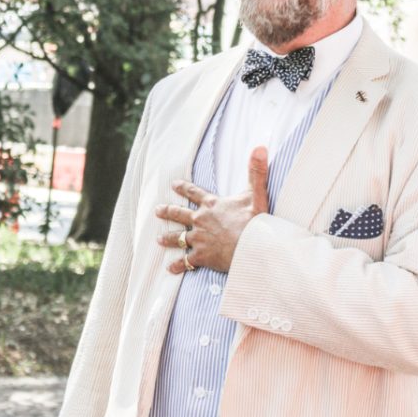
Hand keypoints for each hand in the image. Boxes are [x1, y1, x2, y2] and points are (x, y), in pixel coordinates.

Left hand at [156, 146, 268, 273]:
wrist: (252, 247)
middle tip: (157, 210)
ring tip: (159, 239)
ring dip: (168, 238)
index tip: (173, 184)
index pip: (194, 193)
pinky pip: (185, 261)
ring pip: (178, 238)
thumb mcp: (256, 194)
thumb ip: (256, 171)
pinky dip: (177, 265)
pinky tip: (170, 268)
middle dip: (168, 212)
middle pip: (179, 214)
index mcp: (212, 205)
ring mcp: (199, 239)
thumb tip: (260, 148)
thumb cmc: (254, 221)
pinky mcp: (201, 256)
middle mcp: (201, 220)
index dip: (184, 188)